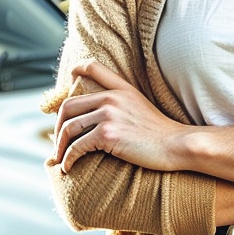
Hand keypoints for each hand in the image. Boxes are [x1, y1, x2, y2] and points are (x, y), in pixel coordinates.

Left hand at [51, 59, 192, 174]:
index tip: (68, 78)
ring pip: (69, 127)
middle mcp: (111, 98)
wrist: (176, 145)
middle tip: (57, 141)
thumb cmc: (161, 133)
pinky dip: (68, 159)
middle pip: (68, 106)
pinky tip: (68, 167)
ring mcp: (108, 115)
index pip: (93, 67)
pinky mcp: (107, 134)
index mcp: (121, 89)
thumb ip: (122, 104)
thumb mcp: (142, 107)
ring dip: (59, 146)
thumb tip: (100, 116)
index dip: (75, 70)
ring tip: (59, 159)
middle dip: (57, 125)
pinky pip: (77, 147)